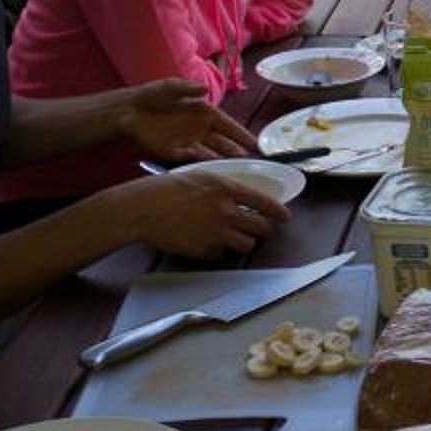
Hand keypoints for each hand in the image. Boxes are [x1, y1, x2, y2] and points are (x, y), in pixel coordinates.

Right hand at [115, 174, 287, 258]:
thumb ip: (224, 186)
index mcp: (226, 189)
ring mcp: (216, 233)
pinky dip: (218, 250)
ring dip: (243, 242)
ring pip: (246, 245)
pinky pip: (222, 254)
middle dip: (262, 229)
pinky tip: (206, 240)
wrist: (144, 208)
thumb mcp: (201, 176)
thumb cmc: (168, 188)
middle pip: (260, 228)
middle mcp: (225, 211)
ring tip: (232, 236)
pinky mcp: (204, 250)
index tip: (286, 217)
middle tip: (257, 228)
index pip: (264, 203)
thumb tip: (244, 196)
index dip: (279, 212)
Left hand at [118, 79, 253, 162]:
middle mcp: (200, 130)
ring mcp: (188, 142)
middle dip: (237, 153)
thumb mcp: (170, 87)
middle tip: (252, 163)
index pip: (228, 126)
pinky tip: (209, 167)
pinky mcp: (173, 152)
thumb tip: (205, 89)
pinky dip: (198, 162)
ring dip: (221, 161)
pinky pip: (189, 159)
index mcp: (204, 113)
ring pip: (210, 154)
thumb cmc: (152, 95)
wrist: (127, 110)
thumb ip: (187, 88)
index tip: (257, 144)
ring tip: (235, 170)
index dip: (242, 135)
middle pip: (223, 144)